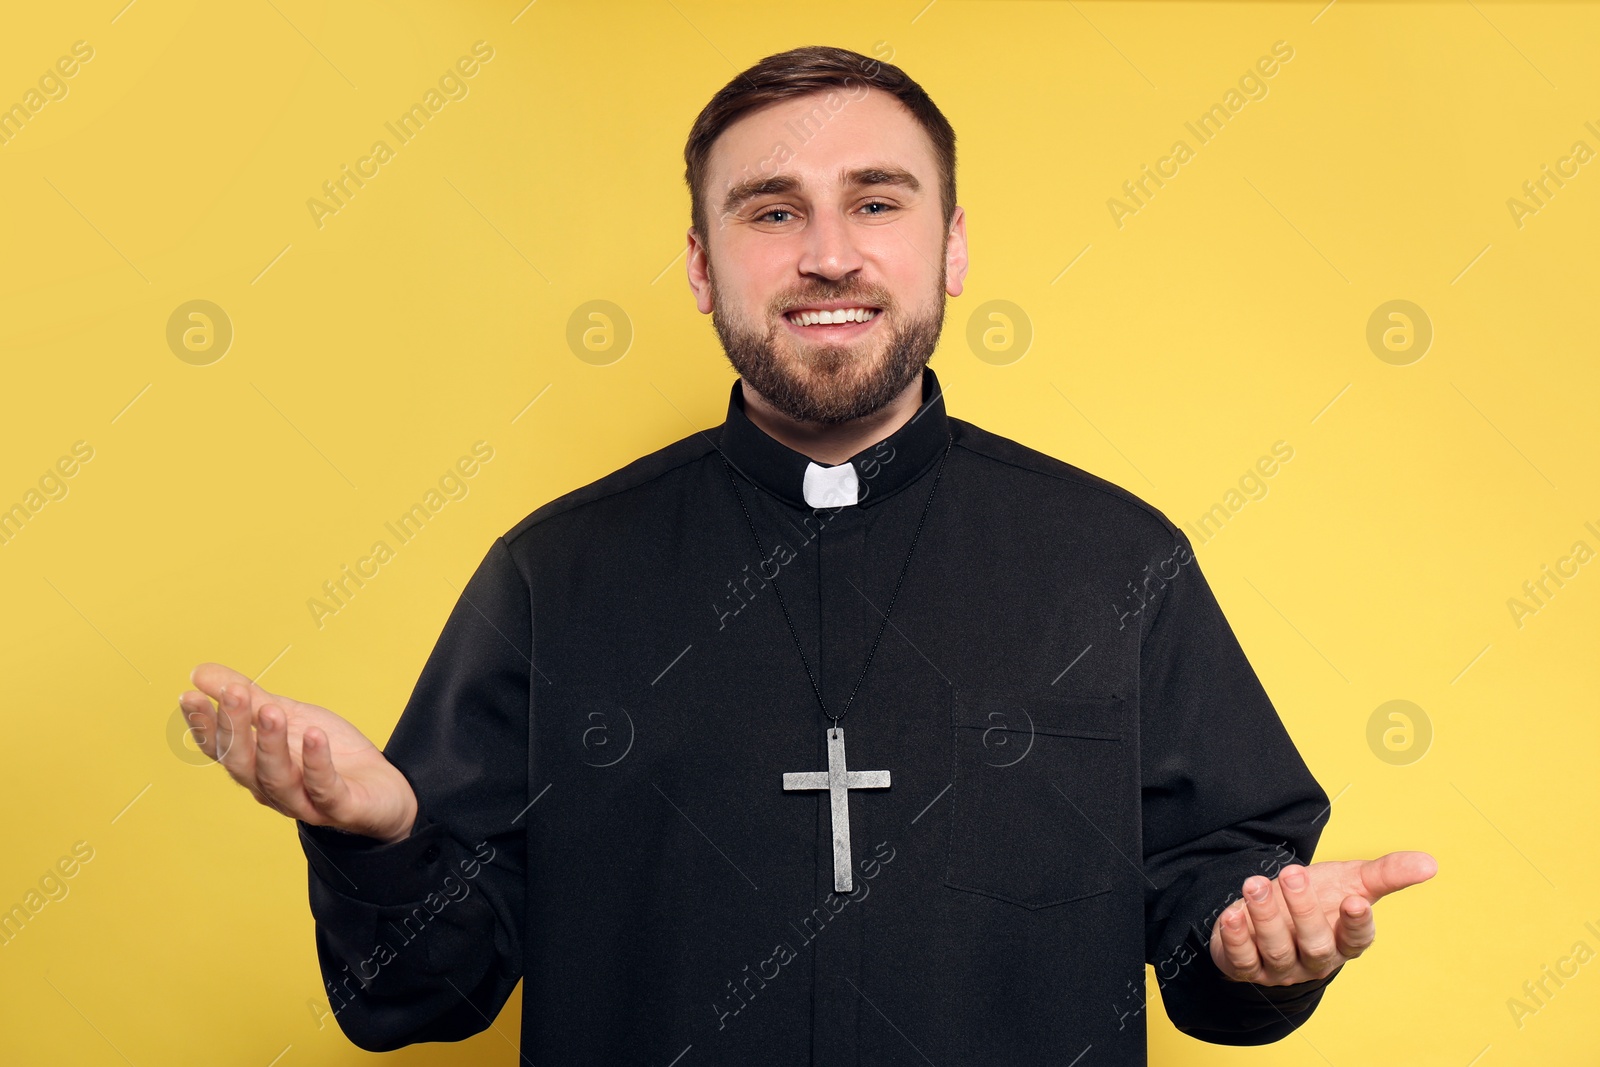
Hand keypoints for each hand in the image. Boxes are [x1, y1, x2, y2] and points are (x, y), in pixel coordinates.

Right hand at [179, 662, 417, 843]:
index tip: (188, 694)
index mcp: (255, 767)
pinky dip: (316, 763)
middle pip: (243, 764)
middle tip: (233, 692)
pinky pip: (324, 789)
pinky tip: (314, 735)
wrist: (384, 789)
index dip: (203, 725)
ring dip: (271, 745)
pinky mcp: (340, 808)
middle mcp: (272, 789)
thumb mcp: (289, 717)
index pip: (220, 749)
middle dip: (234, 729)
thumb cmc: (329, 753)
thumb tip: (199, 673)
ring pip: (277, 779)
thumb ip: (249, 698)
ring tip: (270, 711)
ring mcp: (305, 802)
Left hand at [1209, 851, 1436, 985]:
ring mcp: (1280, 967)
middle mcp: (1314, 960)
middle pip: (1314, 944)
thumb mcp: (1350, 880)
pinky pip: (1241, 960)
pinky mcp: (1245, 966)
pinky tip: (1231, 913)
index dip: (1356, 924)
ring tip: (1255, 884)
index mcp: (1344, 941)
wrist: (1271, 910)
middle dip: (1303, 910)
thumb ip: (1386, 874)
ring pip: (1276, 950)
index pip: (1356, 941)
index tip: (1354, 900)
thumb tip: (1429, 863)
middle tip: (1292, 874)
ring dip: (1265, 917)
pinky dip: (1235, 939)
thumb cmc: (1319, 897)